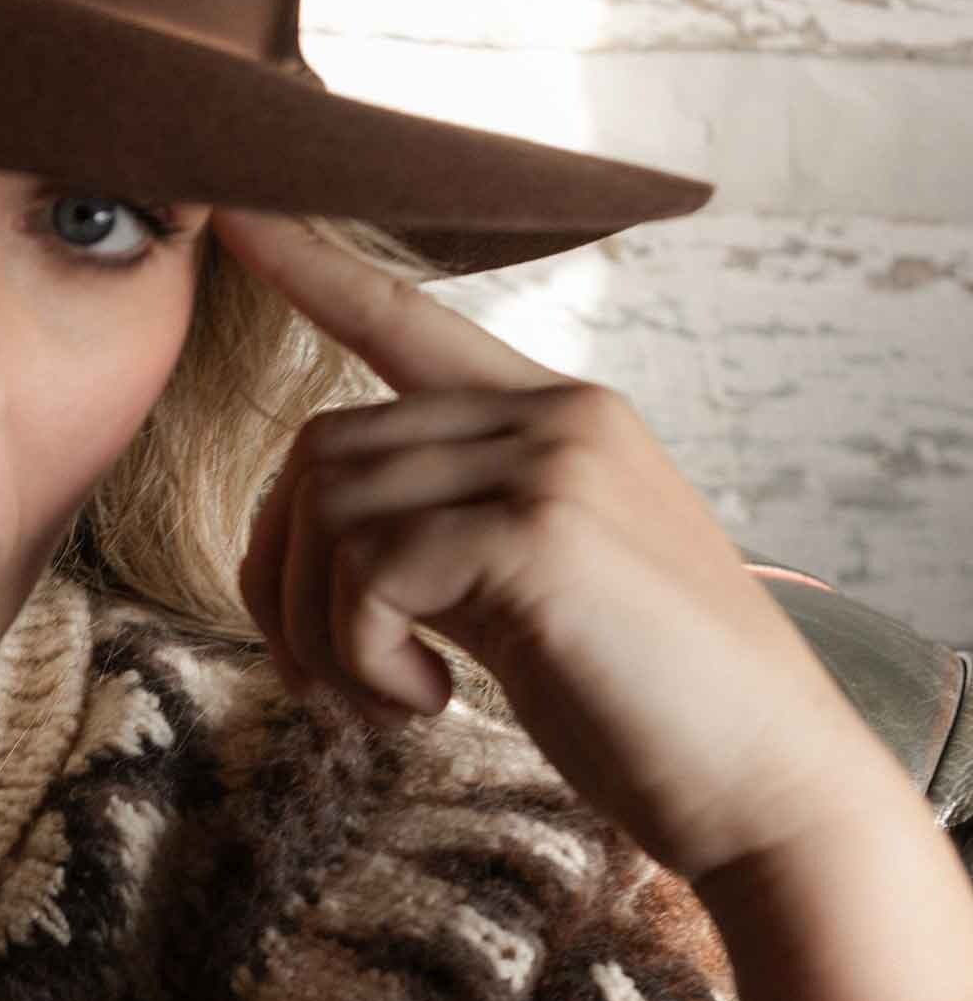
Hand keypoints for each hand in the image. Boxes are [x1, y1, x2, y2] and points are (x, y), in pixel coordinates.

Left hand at [213, 205, 901, 890]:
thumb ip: (450, 525)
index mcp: (558, 418)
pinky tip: (426, 704)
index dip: (315, 271)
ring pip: (327, 512)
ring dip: (317, 631)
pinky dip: (359, 657)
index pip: (412, 320)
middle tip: (326, 680)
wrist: (763, 782)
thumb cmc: (644, 704)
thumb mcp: (537, 584)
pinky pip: (363, 573)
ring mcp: (550, 463)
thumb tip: (319, 528)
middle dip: (283, 577)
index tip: (238, 218)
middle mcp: (555, 415)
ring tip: (383, 700)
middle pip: (322, 452)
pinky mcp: (535, 532)